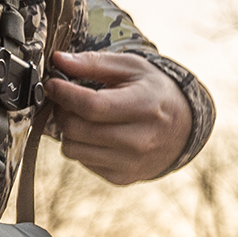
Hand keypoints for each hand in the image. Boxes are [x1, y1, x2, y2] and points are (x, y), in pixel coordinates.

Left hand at [43, 50, 191, 184]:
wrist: (184, 127)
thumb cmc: (153, 92)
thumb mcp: (130, 68)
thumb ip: (93, 62)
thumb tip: (58, 59)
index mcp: (145, 107)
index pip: (92, 106)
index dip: (64, 94)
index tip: (53, 84)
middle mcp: (140, 139)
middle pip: (77, 129)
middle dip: (63, 111)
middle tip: (66, 100)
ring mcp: (131, 162)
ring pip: (73, 149)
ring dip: (69, 131)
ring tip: (82, 117)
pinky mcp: (122, 177)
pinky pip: (82, 162)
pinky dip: (82, 146)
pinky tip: (96, 134)